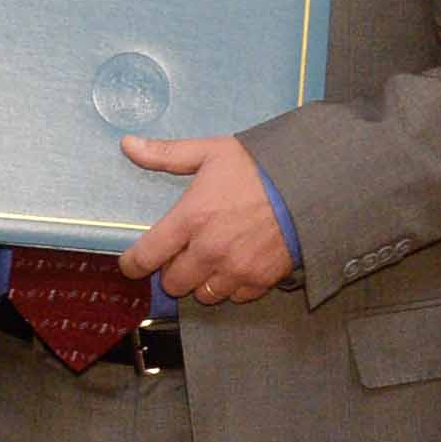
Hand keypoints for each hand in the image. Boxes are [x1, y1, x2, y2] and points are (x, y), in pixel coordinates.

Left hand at [118, 135, 298, 304]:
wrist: (313, 183)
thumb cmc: (260, 166)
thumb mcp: (210, 152)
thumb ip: (165, 154)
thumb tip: (128, 145)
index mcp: (191, 218)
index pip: (147, 256)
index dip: (133, 264)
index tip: (132, 264)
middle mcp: (210, 250)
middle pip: (173, 283)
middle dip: (172, 270)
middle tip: (183, 253)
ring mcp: (237, 269)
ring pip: (203, 294)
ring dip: (201, 281)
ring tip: (211, 259)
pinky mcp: (261, 279)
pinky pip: (235, 296)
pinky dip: (232, 286)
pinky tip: (237, 265)